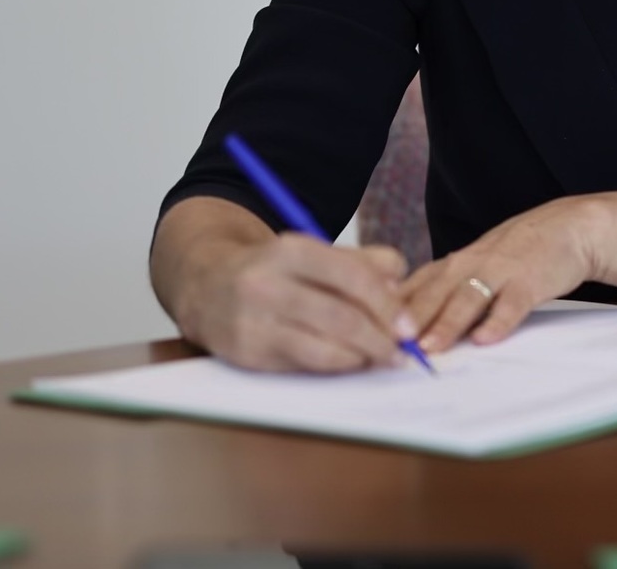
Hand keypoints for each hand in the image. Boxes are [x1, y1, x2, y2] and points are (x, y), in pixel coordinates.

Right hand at [186, 233, 416, 372]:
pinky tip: (349, 363)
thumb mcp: (316, 253)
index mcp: (292, 250)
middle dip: (380, 339)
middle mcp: (268, 284)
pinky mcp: (245, 353)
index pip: (354, 277)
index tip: (409, 327)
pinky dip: (333, 367)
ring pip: (323, 348)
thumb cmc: (276, 271)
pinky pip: (301, 366)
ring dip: (361, 358)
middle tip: (401, 351)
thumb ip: (364, 262)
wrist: (206, 286)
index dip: (388, 306)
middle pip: (342, 317)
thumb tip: (400, 287)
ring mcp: (253, 321)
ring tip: (381, 359)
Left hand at [403, 197, 598, 351]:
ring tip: (430, 348)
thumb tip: (401, 327)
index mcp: (452, 265)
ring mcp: (500, 271)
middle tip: (387, 347)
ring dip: (447, 323)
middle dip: (408, 321)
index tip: (367, 337)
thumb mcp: (472, 266)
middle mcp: (469, 265)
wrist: (568, 228)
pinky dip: (499, 321)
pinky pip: (512, 303)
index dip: (386, 312)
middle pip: (432, 294)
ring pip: (467, 298)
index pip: (411, 289)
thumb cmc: (516, 253)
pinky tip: (486, 339)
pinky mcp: (530, 280)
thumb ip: (442, 291)